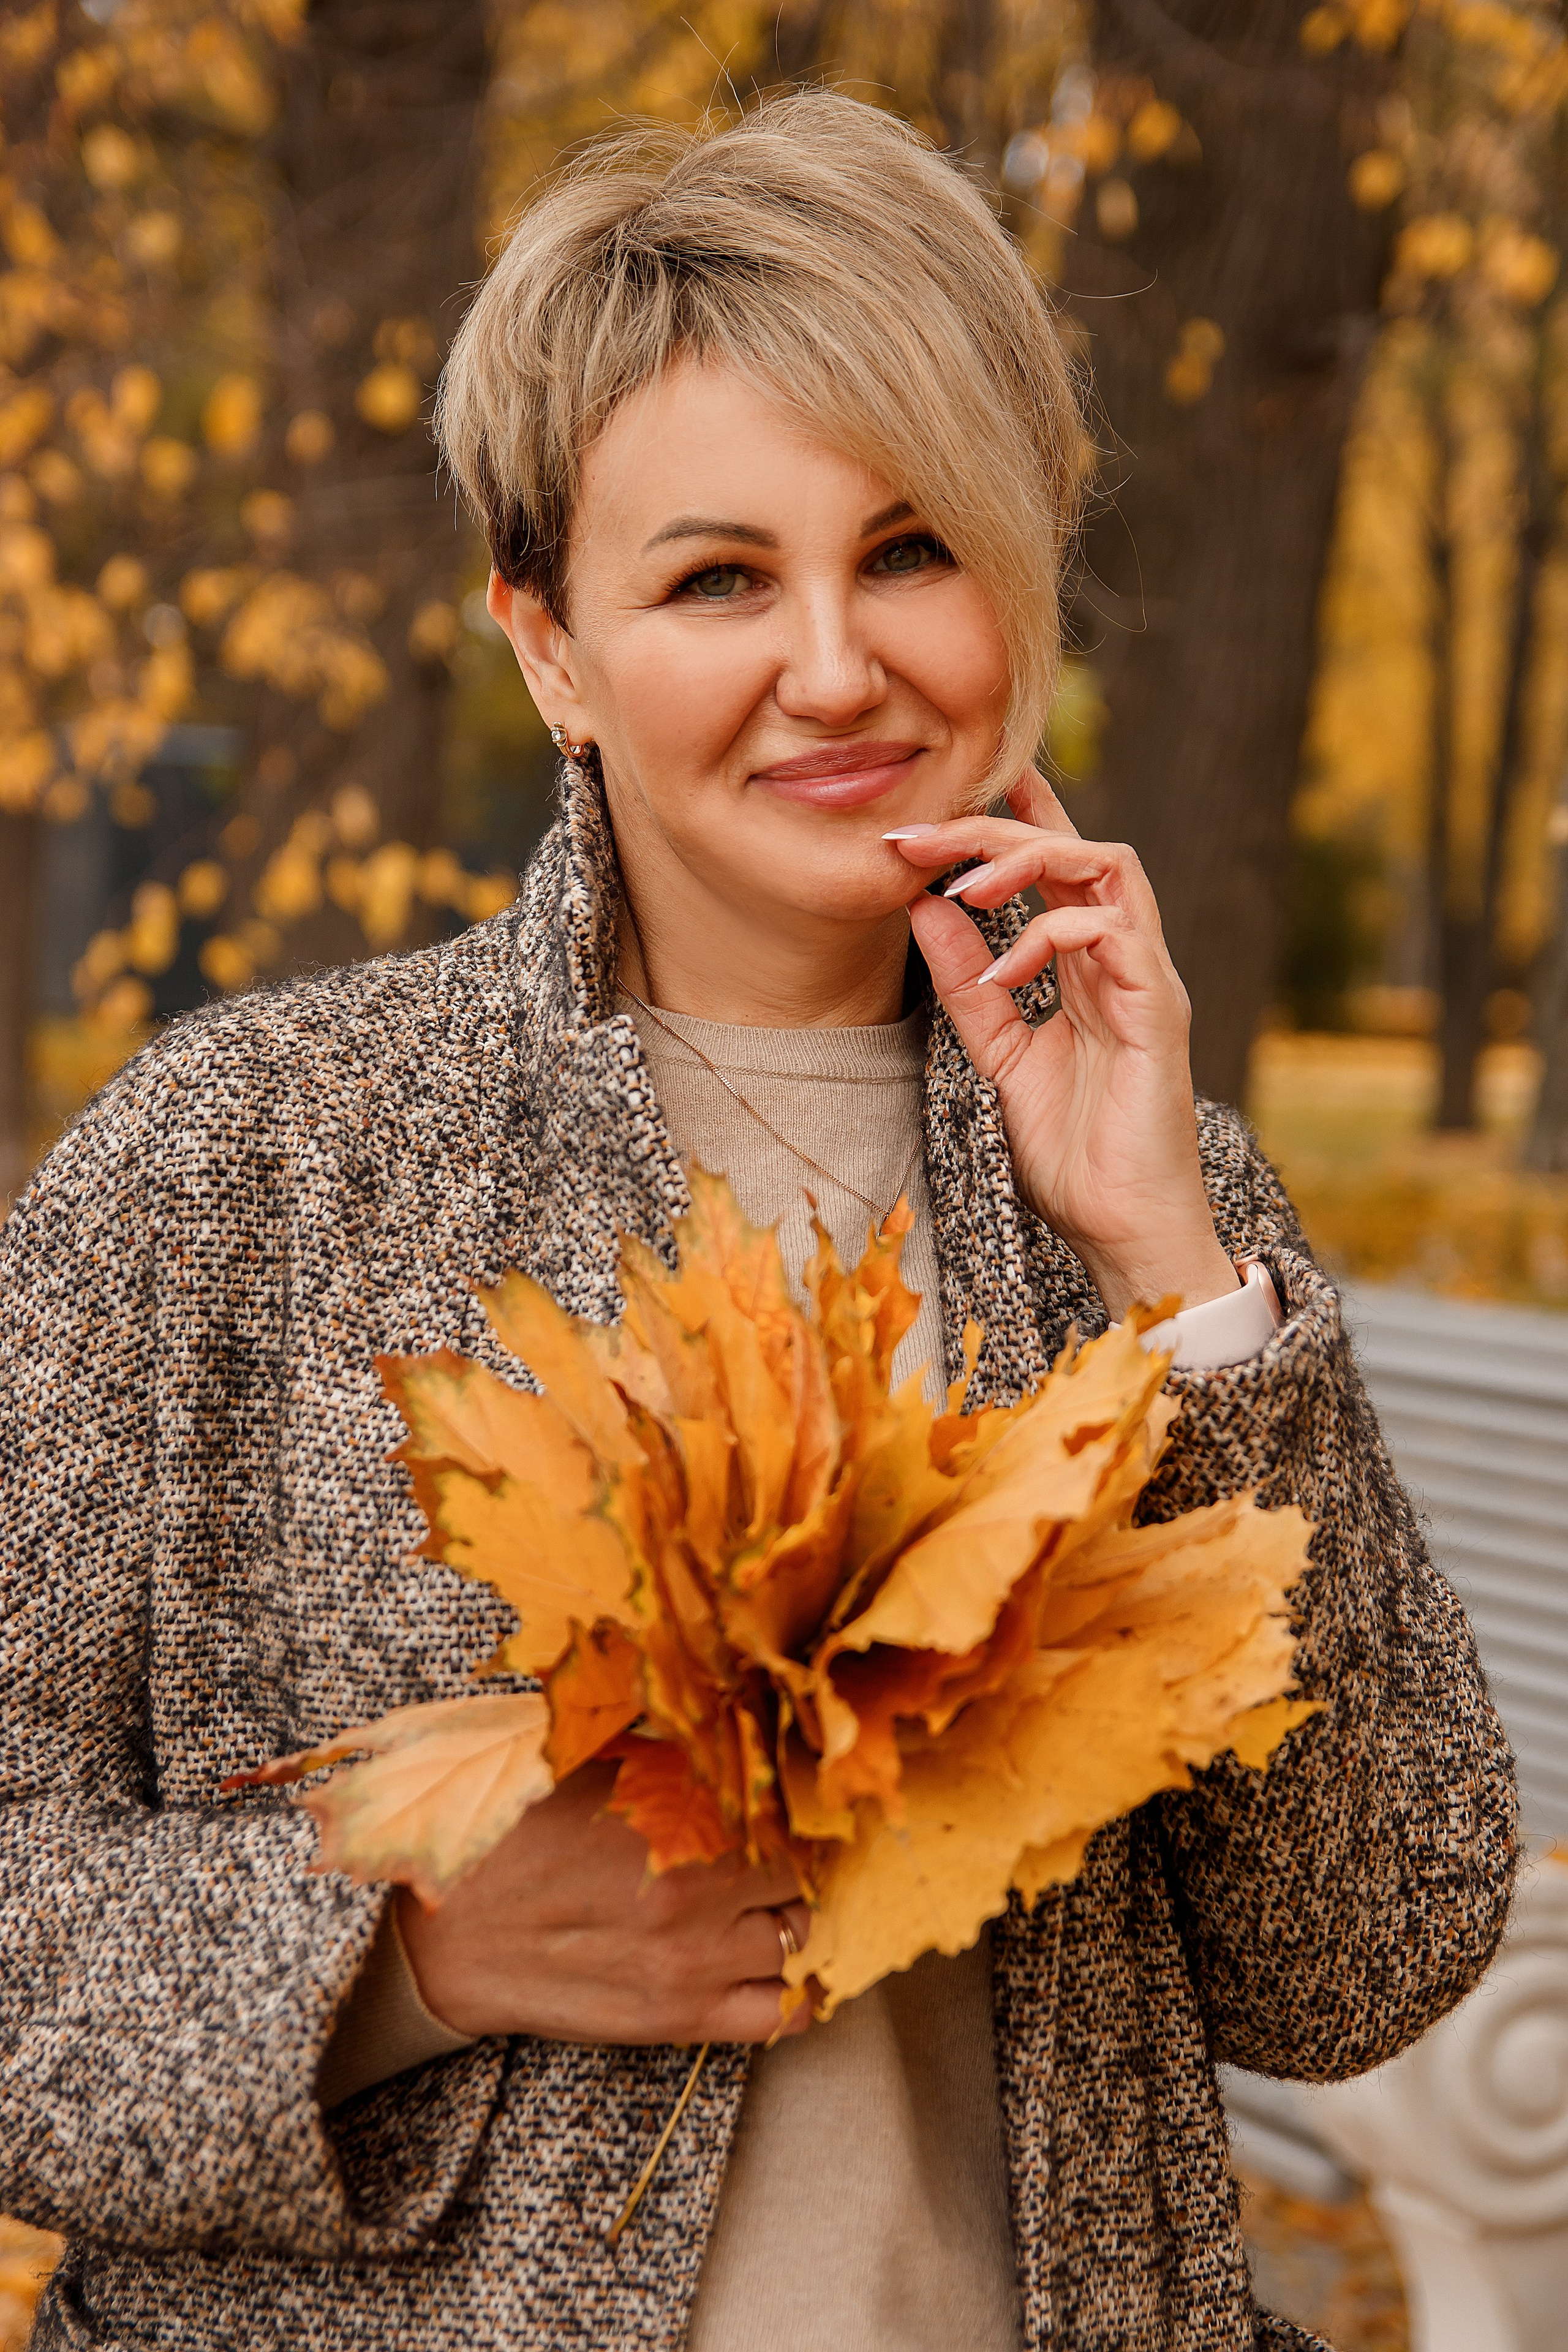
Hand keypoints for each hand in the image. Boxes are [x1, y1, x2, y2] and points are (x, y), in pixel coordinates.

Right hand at [396, 1760, 812, 2045]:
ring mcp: (695, 1963)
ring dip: (782, 1916)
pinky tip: (759, 1963)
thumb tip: (743, 1737)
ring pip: (798, 1939)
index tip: (772, 1801)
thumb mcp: (598, 1767)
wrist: (447, 1934)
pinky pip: (779, 2014)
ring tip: (749, 1902)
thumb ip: (679, 1758)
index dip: (783, 1803)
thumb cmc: (517, 1835)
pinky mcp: (679, 2019)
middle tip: (759, 1850)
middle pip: (800, 1873)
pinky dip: (787, 1989)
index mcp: (681, 1816)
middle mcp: (701, 1891)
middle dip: (786, 1859)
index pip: (789, 1809)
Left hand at [890, 769, 1238, 1321]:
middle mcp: (1125, 960)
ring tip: (962, 887)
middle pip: (1078, 848)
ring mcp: (1149, 980)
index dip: (1015, 815)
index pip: (1061, 864)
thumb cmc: (1069, 1151)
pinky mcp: (1160, 1011)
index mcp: (1091, 968)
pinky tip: (1002, 974)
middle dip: (998, 827)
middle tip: (921, 835)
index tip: (945, 796)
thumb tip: (922, 907)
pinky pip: (1114, 933)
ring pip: (1107, 866)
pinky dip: (1048, 937)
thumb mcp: (996, 1054)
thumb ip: (967, 983)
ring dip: (1028, 862)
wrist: (1120, 1226)